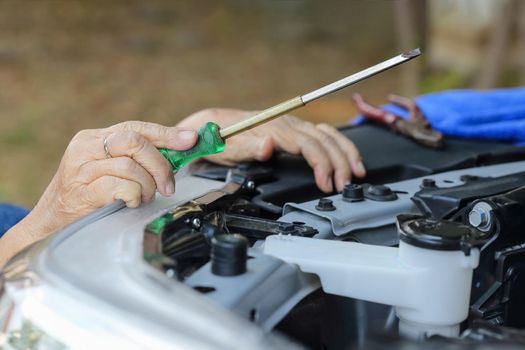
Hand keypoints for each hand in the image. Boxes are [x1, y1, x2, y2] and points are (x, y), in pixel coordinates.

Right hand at [1, 121, 196, 265]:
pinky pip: (120, 187)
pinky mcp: (81, 193)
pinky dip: (133, 196)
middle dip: (160, 164)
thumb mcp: (109, 170)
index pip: (136, 128)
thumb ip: (136, 159)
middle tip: (168, 185)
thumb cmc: (87, 198)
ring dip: (147, 186)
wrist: (50, 224)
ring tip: (143, 198)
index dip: (166, 134)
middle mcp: (84, 149)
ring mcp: (80, 170)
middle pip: (135, 142)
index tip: (190, 140)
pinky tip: (130, 203)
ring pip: (130, 166)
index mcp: (93, 138)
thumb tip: (180, 150)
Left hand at [177, 108, 365, 192]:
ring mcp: (291, 124)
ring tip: (358, 172)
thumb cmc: (218, 139)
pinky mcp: (292, 129)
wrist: (210, 125)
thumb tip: (269, 146)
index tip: (327, 183)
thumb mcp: (226, 148)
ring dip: (345, 152)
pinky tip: (348, 156)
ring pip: (327, 134)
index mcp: (273, 128)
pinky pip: (322, 133)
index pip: (307, 144)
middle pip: (322, 140)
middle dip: (339, 163)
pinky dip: (338, 144)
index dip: (321, 164)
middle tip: (345, 186)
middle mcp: (286, 123)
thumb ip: (248, 148)